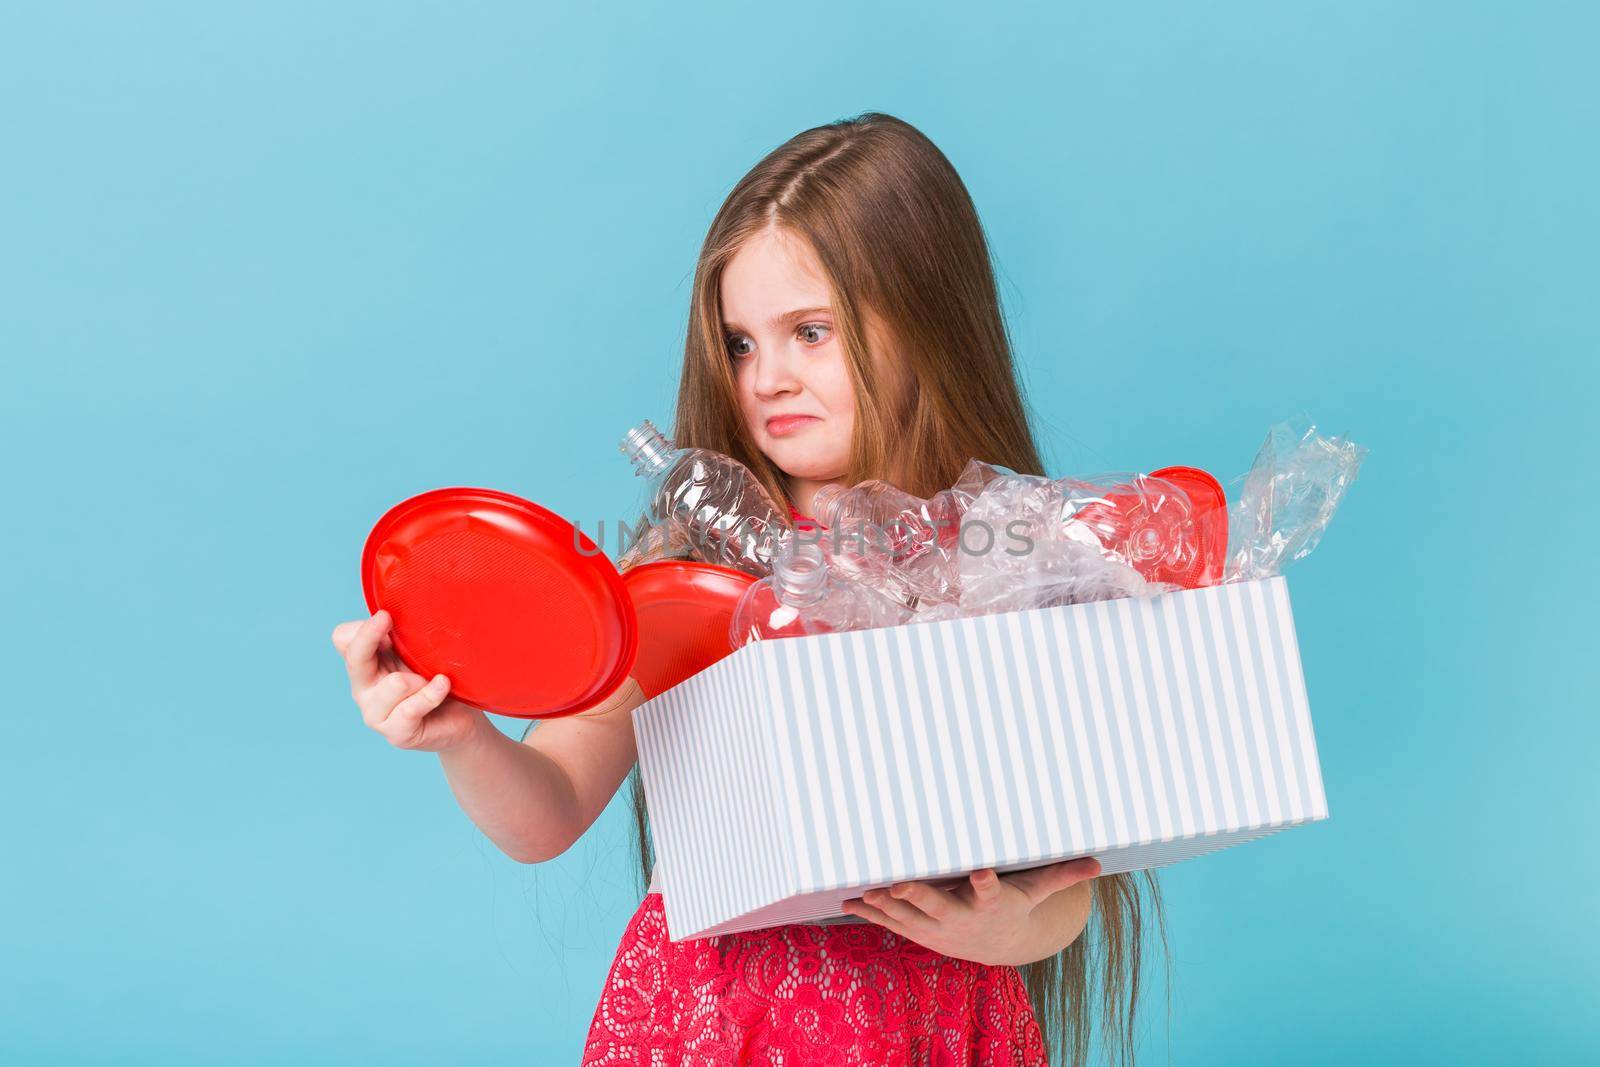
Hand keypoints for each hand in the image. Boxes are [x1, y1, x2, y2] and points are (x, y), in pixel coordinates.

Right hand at [332, 610, 488, 752]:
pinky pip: (412, 708)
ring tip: (433, 680)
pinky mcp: (396, 733)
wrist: (460, 719)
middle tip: (386, 618)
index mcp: (366, 663)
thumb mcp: (420, 652)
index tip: (387, 616)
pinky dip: (431, 694)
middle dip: (369, 635)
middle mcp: (364, 688)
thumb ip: (405, 636)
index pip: (343, 638)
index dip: (362, 627)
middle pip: (354, 657)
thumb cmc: (437, 680)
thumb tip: (399, 615)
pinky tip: (442, 685)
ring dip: (420, 678)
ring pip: (395, 684)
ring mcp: (376, 714)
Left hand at [839, 856, 1101, 965]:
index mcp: (989, 903)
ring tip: (865, 889)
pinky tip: (848, 900)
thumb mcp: (1036, 892)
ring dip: (885, 903)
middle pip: (937, 905)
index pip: (989, 890)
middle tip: (899, 881)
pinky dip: (871, 911)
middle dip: (918, 894)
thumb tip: (1098, 862)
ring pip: (907, 914)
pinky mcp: (918, 931)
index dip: (985, 881)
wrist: (993, 947)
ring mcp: (936, 928)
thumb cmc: (1012, 906)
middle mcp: (960, 918)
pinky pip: (891, 921)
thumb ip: (1060, 874)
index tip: (981, 870)